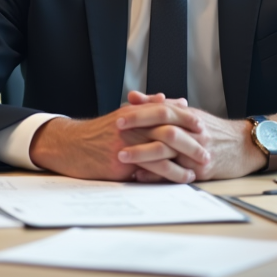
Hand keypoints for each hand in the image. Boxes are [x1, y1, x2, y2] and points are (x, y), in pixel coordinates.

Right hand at [29, 100, 208, 182]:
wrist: (69, 146)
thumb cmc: (96, 134)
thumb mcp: (120, 116)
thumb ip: (145, 108)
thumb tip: (168, 100)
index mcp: (132, 112)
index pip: (165, 111)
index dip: (185, 118)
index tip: (202, 124)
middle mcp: (131, 124)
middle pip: (169, 129)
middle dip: (191, 139)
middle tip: (207, 148)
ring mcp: (126, 142)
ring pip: (163, 148)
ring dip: (185, 158)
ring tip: (200, 166)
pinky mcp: (121, 161)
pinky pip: (151, 166)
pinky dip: (170, 172)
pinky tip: (181, 177)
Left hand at [121, 92, 264, 181]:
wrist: (243, 146)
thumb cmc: (211, 130)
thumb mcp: (188, 113)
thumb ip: (160, 104)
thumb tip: (133, 97)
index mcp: (188, 116)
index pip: (162, 110)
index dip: (141, 113)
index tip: (120, 116)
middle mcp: (193, 132)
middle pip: (164, 129)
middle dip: (138, 132)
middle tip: (115, 134)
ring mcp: (197, 152)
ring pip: (168, 152)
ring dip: (143, 154)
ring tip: (122, 156)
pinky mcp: (201, 171)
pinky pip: (176, 173)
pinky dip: (156, 175)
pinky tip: (140, 175)